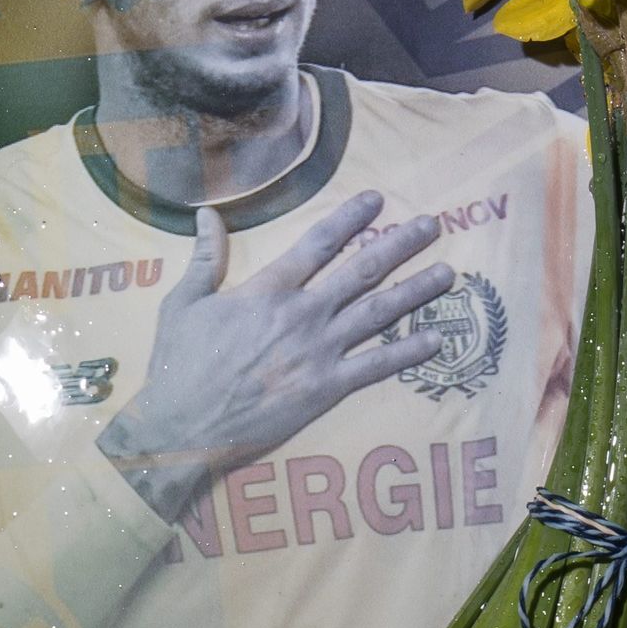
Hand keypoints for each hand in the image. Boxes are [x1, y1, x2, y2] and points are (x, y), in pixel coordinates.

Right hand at [96, 191, 452, 520]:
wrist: (182, 428)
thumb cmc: (178, 365)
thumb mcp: (183, 303)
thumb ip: (204, 258)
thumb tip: (206, 215)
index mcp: (268, 289)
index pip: (319, 243)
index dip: (351, 218)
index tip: (378, 199)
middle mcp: (302, 314)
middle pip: (362, 270)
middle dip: (400, 244)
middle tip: (433, 225)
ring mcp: (319, 352)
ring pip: (378, 313)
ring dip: (416, 291)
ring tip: (448, 273)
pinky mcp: (326, 389)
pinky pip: (376, 367)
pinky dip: (408, 352)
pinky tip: (437, 339)